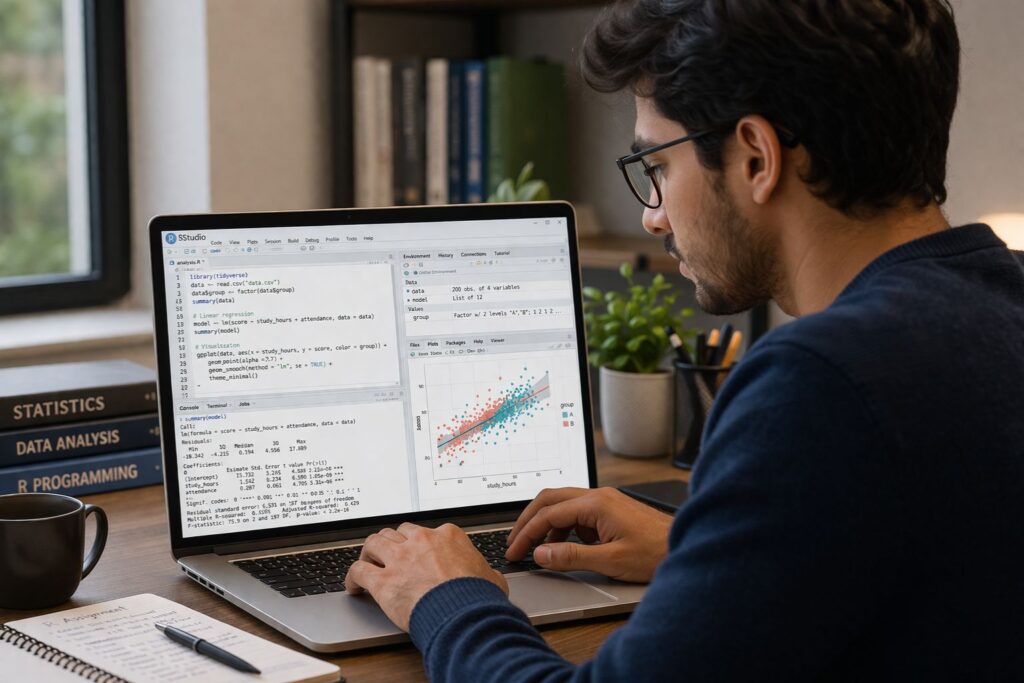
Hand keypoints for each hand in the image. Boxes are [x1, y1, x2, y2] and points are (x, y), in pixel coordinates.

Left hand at [345, 522, 507, 630]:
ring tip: (366, 562)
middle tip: (388, 554)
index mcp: (447, 536)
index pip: (425, 532)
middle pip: (397, 533)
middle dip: (392, 543)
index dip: (418, 543)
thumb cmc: (477, 597)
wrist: (464, 614)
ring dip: (369, 552)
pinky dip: (352, 577)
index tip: (415, 552)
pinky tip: (353, 585)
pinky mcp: (383, 581)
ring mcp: (399, 559)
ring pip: (374, 543)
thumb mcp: (490, 578)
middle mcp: (420, 541)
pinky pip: (359, 570)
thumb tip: (491, 577)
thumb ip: (485, 572)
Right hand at [505, 487, 672, 582]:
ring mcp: (605, 501)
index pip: (549, 514)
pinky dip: (563, 528)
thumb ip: (572, 557)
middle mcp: (598, 496)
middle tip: (514, 543)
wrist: (687, 546)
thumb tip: (540, 553)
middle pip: (550, 500)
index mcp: (596, 504)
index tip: (514, 551)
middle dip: (528, 521)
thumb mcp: (610, 560)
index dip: (527, 533)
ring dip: (546, 525)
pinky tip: (563, 547)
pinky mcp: (610, 510)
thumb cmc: (656, 553)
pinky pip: (577, 513)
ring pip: (562, 504)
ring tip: (537, 549)